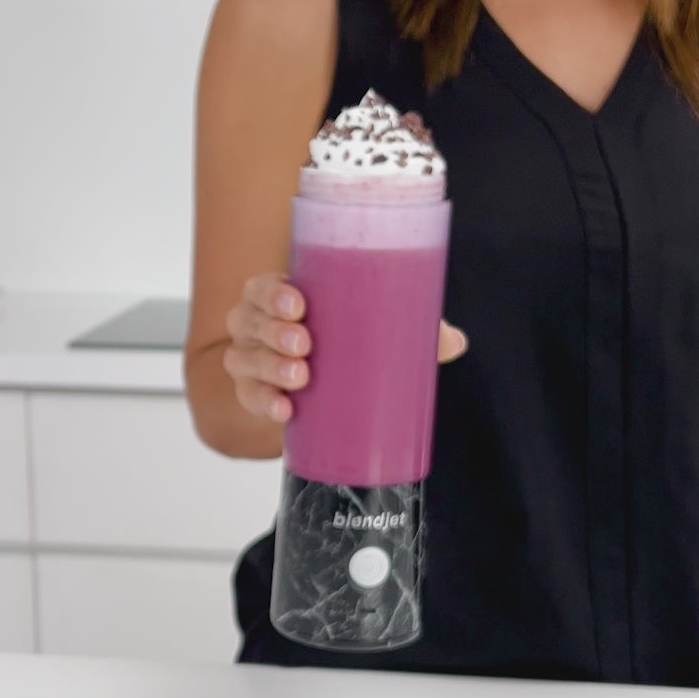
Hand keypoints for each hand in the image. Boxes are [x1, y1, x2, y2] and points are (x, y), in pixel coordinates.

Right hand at [223, 272, 467, 424]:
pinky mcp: (253, 394)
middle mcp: (256, 325)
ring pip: (243, 359)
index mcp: (280, 298)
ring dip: (269, 367)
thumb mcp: (371, 329)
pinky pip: (248, 398)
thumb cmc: (342, 341)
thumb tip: (455, 341)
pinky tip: (285, 410)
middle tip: (306, 345)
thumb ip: (409, 327)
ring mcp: (250, 360)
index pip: (263, 287)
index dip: (273, 293)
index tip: (299, 304)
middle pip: (248, 320)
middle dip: (274, 331)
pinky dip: (264, 403)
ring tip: (300, 377)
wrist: (315, 387)